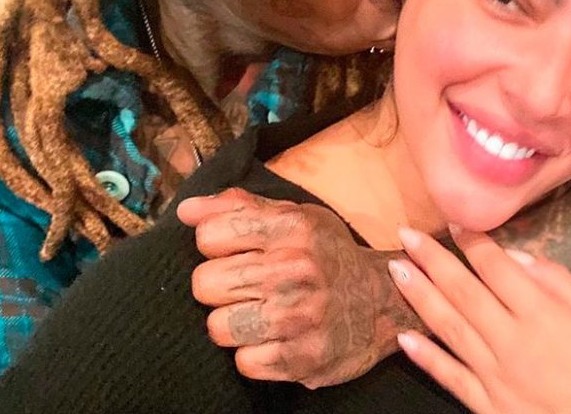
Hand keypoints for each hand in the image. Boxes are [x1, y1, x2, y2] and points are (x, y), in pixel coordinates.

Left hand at [177, 188, 407, 387]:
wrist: (383, 302)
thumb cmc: (328, 256)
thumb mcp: (295, 217)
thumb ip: (239, 208)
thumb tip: (186, 211)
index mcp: (291, 228)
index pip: (209, 235)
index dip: (215, 246)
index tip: (235, 253)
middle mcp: (295, 269)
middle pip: (205, 284)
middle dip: (219, 288)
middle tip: (245, 289)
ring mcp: (299, 316)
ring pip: (218, 327)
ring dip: (232, 324)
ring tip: (257, 316)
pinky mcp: (304, 358)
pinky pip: (244, 363)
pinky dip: (254, 355)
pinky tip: (273, 339)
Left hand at [389, 226, 570, 413]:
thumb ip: (559, 283)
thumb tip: (515, 255)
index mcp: (542, 315)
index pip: (496, 268)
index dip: (472, 241)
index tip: (452, 220)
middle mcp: (512, 340)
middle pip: (464, 291)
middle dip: (431, 260)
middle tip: (405, 234)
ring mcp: (495, 374)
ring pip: (450, 327)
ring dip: (419, 296)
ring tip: (396, 269)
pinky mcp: (488, 404)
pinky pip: (451, 377)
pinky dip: (426, 357)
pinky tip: (403, 337)